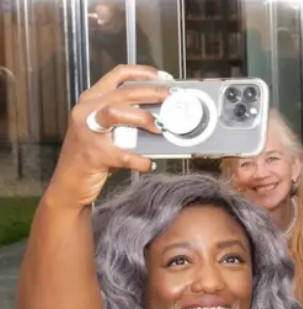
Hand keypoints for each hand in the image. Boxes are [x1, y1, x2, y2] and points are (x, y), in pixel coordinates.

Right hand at [47, 65, 169, 210]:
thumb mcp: (105, 129)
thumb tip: (161, 115)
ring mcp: (87, 131)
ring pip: (116, 113)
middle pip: (123, 92)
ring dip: (143, 119)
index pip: (117, 74)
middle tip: (172, 101)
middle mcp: (86, 110)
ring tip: (160, 129)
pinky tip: (149, 164)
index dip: (142, 73)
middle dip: (153, 94)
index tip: (164, 78)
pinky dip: (141, 160)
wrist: (69, 182)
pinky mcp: (93, 154)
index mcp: (91, 100)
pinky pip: (123, 154)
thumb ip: (125, 117)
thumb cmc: (93, 155)